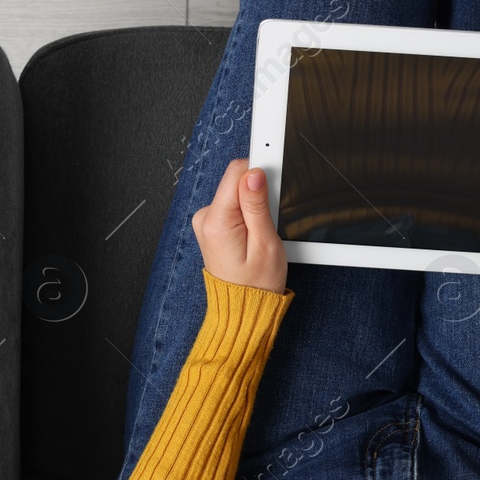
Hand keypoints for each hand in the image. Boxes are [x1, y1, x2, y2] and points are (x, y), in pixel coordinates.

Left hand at [192, 158, 287, 293]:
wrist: (244, 307)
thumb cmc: (256, 283)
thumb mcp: (265, 243)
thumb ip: (257, 205)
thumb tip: (254, 173)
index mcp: (216, 221)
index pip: (236, 172)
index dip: (260, 174)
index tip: (274, 186)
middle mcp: (205, 219)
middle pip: (236, 181)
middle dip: (257, 195)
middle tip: (267, 223)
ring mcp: (207, 222)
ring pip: (236, 193)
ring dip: (252, 207)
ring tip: (259, 234)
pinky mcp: (212, 225)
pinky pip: (232, 206)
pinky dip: (246, 215)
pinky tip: (251, 235)